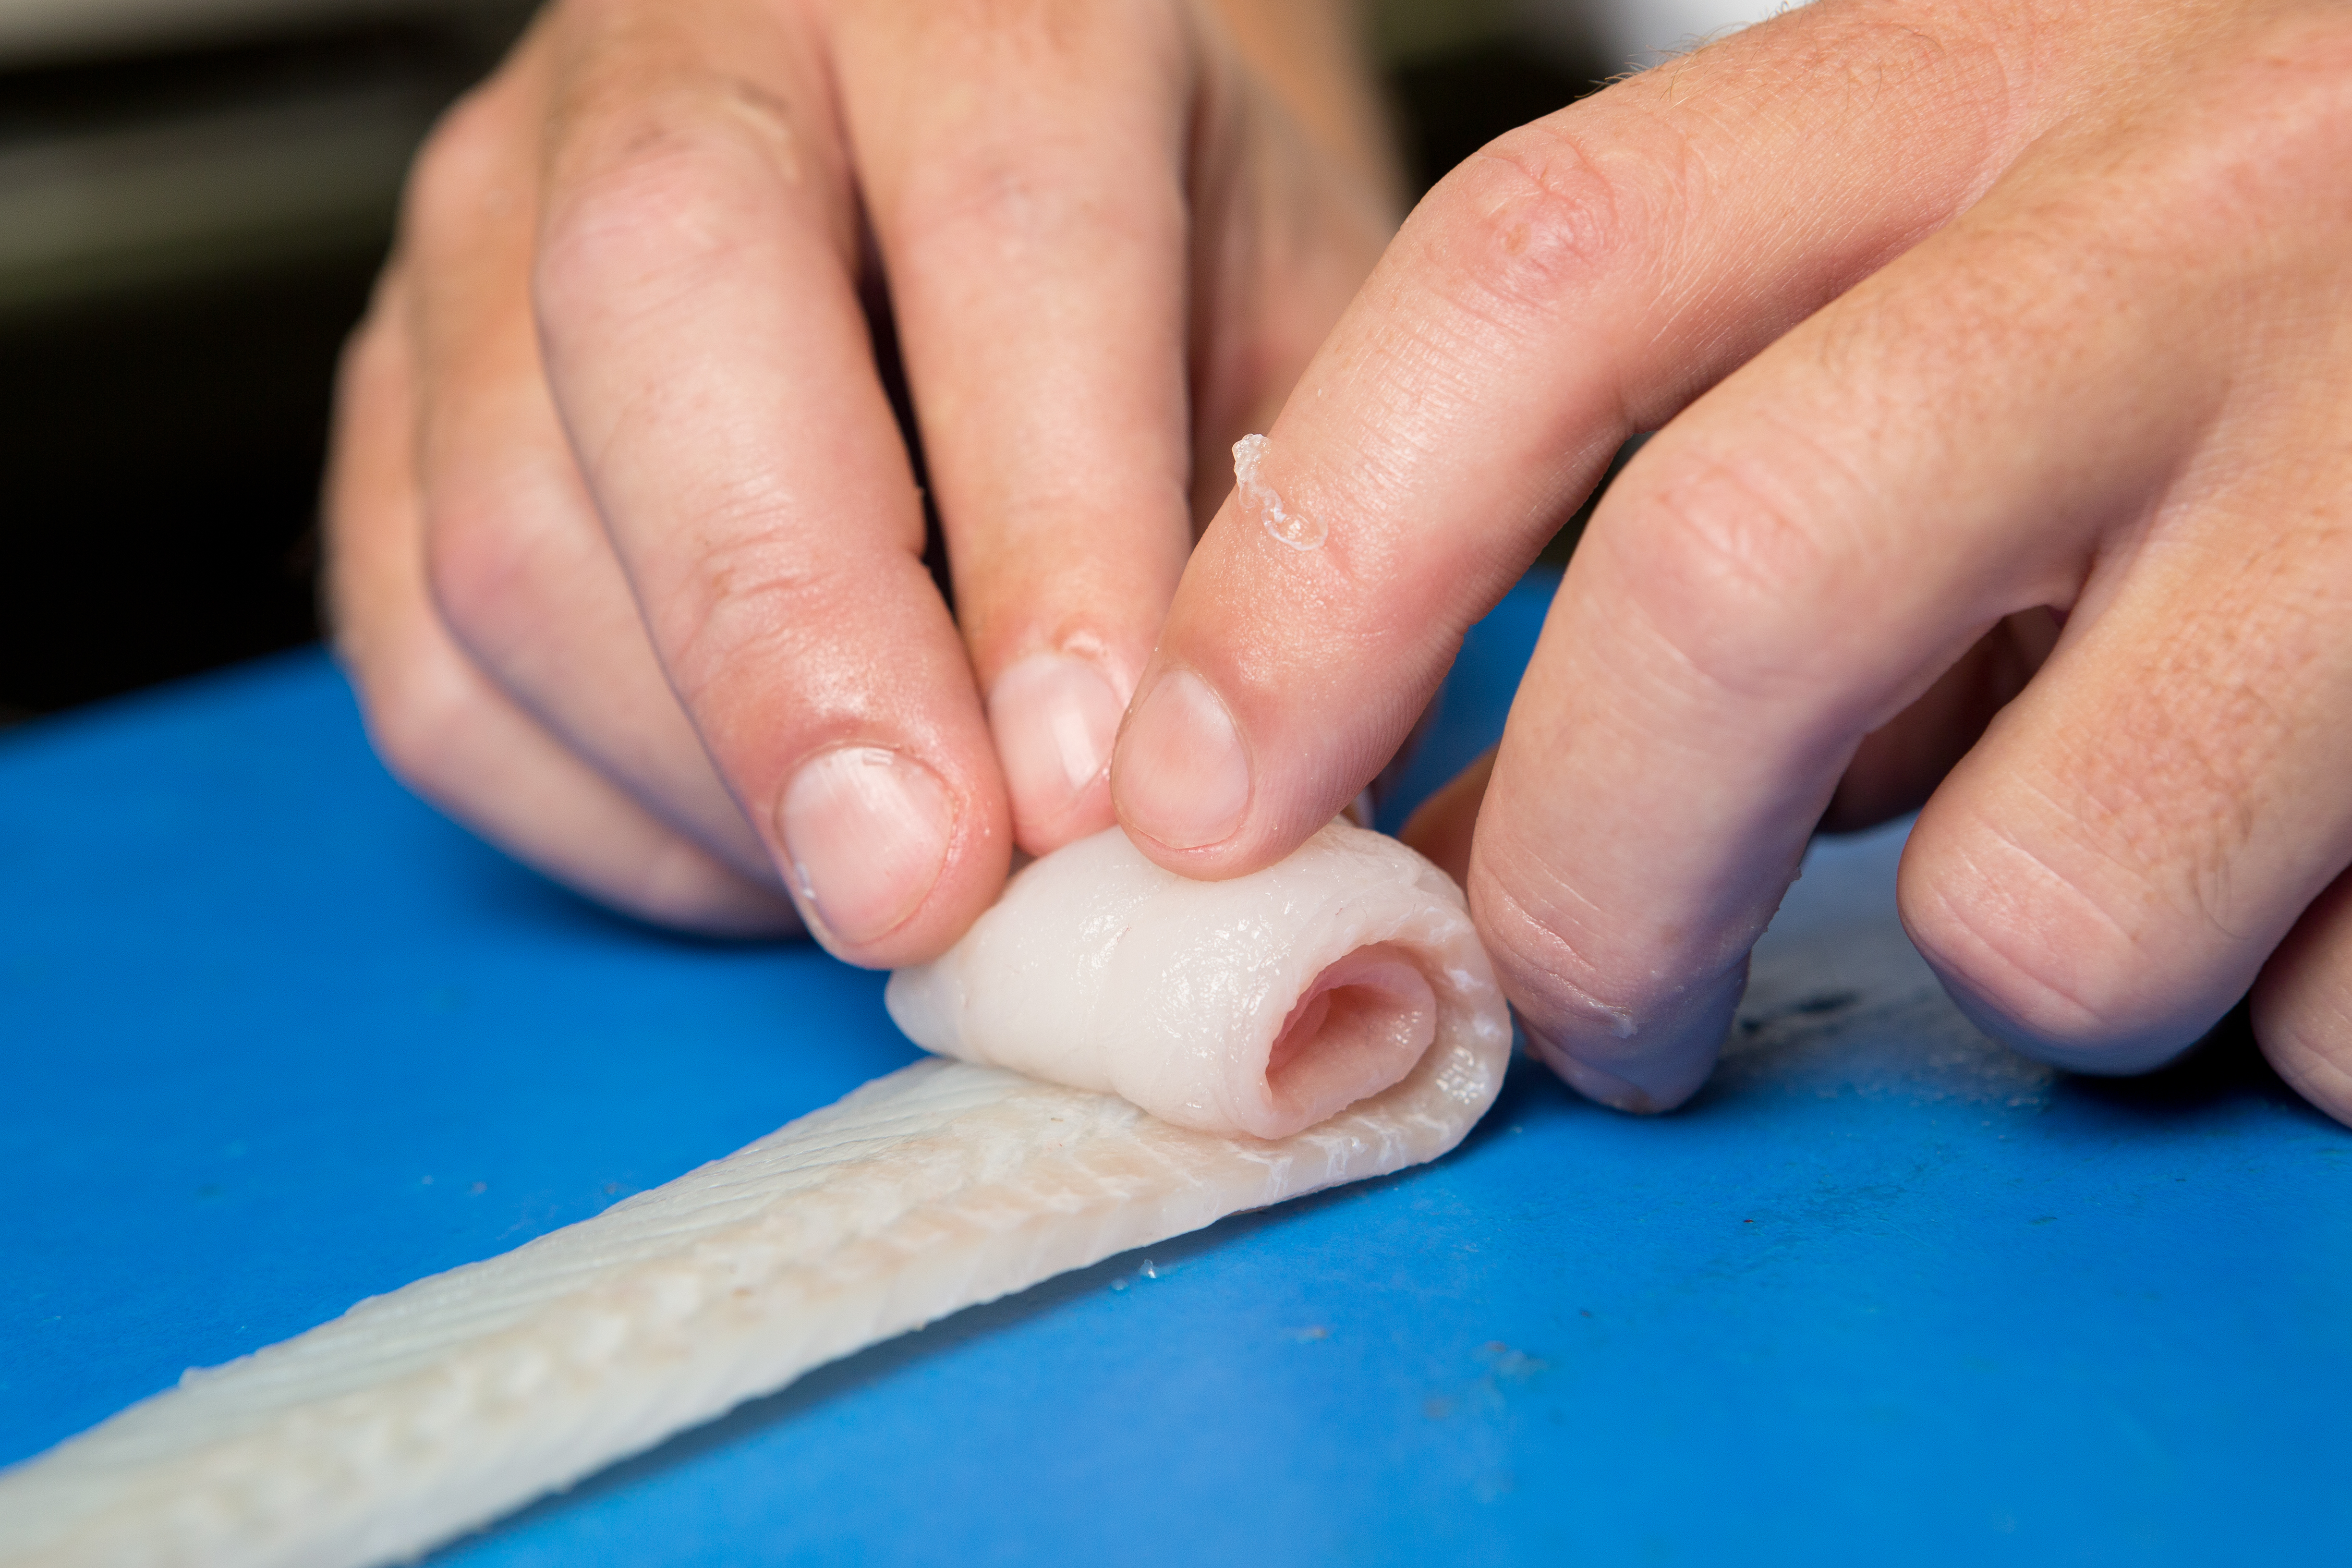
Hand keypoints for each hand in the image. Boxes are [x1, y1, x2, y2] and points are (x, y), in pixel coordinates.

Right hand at [325, 0, 1396, 958]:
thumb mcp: (1292, 324)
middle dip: (794, 658)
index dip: (1046, 544)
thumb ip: (1267, 535)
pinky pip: (431, 671)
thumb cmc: (1161, 247)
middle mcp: (691, 67)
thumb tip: (1207, 820)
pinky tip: (760, 845)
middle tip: (917, 887)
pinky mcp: (391, 397)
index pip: (1002, 239)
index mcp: (975, 6)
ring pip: (508, 536)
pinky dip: (602, 816)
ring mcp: (491, 219)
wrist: (979, 156)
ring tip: (889, 875)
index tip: (1093, 793)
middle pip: (661, 318)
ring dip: (706, 778)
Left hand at [1109, 0, 2351, 1124]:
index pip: (1546, 275)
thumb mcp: (1975, 293)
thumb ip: (1730, 513)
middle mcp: (2196, 213)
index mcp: (1981, 78)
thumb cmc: (2272, 290)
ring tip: (2125, 866)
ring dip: (2037, 959)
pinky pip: (2341, 994)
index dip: (1321, 559)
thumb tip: (1452, 814)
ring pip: (2056, 883)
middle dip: (1595, 873)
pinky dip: (2307, 1008)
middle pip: (1727, 583)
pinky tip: (2350, 862)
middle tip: (1586, 1002)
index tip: (1204, 789)